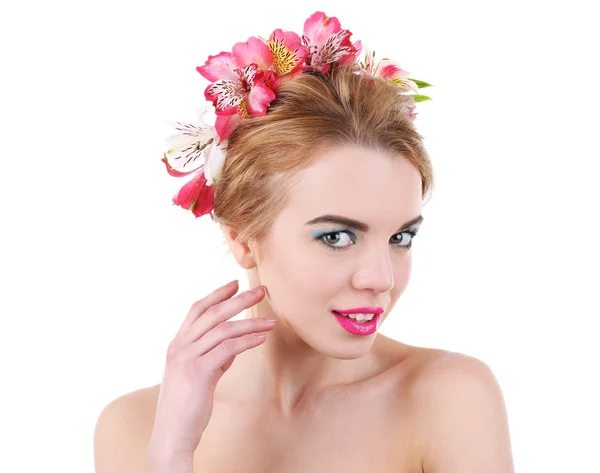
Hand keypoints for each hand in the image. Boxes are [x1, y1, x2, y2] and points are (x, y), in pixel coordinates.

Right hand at [148, 280, 274, 460]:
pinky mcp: (199, 372)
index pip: (197, 309)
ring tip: (272, 320)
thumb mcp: (198, 375)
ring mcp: (188, 358)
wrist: (172, 433)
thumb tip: (234, 344)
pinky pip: (228, 348)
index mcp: (178, 344)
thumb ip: (213, 357)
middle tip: (261, 290)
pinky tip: (262, 337)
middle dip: (239, 299)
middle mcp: (180, 346)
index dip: (217, 294)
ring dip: (251, 322)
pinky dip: (248, 340)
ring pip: (223, 329)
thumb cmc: (187, 406)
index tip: (235, 283)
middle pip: (212, 313)